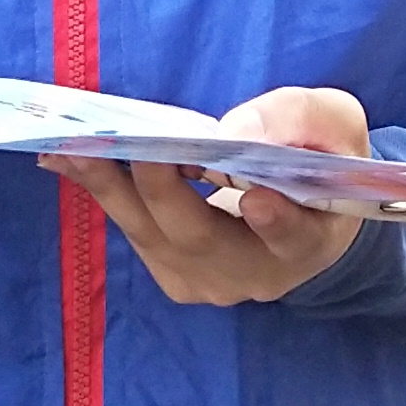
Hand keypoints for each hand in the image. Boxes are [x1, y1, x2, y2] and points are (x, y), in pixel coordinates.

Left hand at [48, 84, 365, 307]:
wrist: (312, 213)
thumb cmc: (324, 158)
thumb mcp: (336, 124)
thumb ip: (299, 121)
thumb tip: (236, 132)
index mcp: (311, 239)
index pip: (294, 236)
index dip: (275, 221)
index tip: (256, 199)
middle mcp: (258, 275)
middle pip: (200, 237)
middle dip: (157, 186)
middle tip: (122, 141)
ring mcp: (211, 283)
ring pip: (154, 237)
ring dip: (109, 188)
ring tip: (69, 148)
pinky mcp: (176, 276)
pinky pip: (136, 232)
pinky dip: (105, 192)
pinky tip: (69, 159)